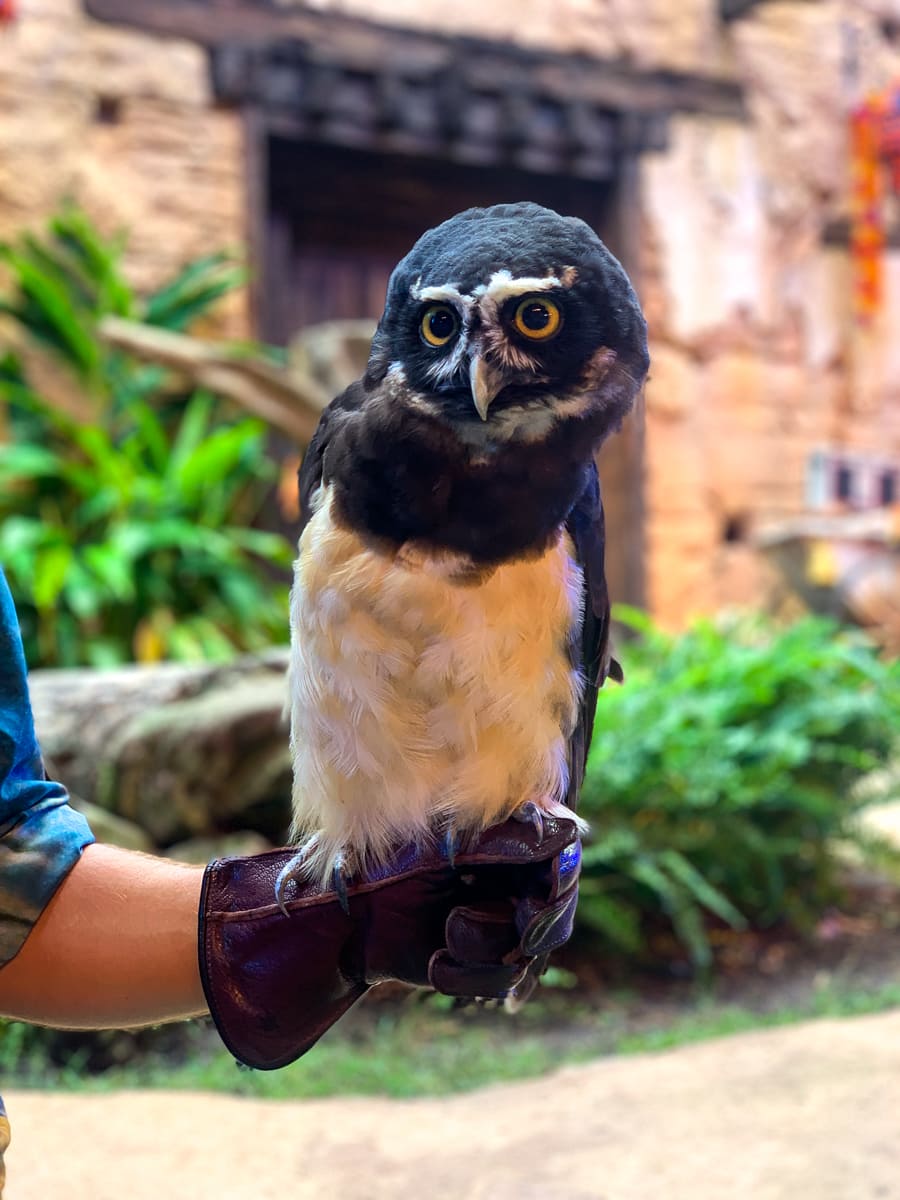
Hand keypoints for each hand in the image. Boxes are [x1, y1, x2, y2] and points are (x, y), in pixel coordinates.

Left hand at [199, 815, 579, 1068]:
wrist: (333, 916)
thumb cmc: (376, 862)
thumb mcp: (438, 843)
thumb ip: (503, 836)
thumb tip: (568, 830)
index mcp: (505, 832)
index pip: (564, 854)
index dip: (560, 886)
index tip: (535, 912)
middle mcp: (511, 875)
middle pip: (557, 912)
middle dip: (528, 931)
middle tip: (499, 938)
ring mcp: (498, 919)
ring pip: (531, 952)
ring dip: (487, 954)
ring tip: (444, 943)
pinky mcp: (480, 960)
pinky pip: (503, 982)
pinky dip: (472, 978)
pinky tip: (438, 966)